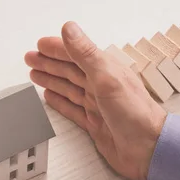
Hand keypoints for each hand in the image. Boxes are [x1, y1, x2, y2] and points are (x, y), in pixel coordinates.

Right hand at [25, 22, 166, 179]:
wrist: (148, 149)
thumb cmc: (136, 115)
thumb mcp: (107, 77)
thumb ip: (86, 53)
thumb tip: (69, 29)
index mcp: (105, 71)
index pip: (75, 54)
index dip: (57, 49)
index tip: (40, 44)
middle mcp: (101, 87)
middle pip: (68, 71)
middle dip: (49, 64)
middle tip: (31, 59)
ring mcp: (97, 106)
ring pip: (68, 89)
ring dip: (51, 80)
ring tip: (35, 75)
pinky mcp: (94, 125)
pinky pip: (72, 110)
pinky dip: (60, 103)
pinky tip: (51, 99)